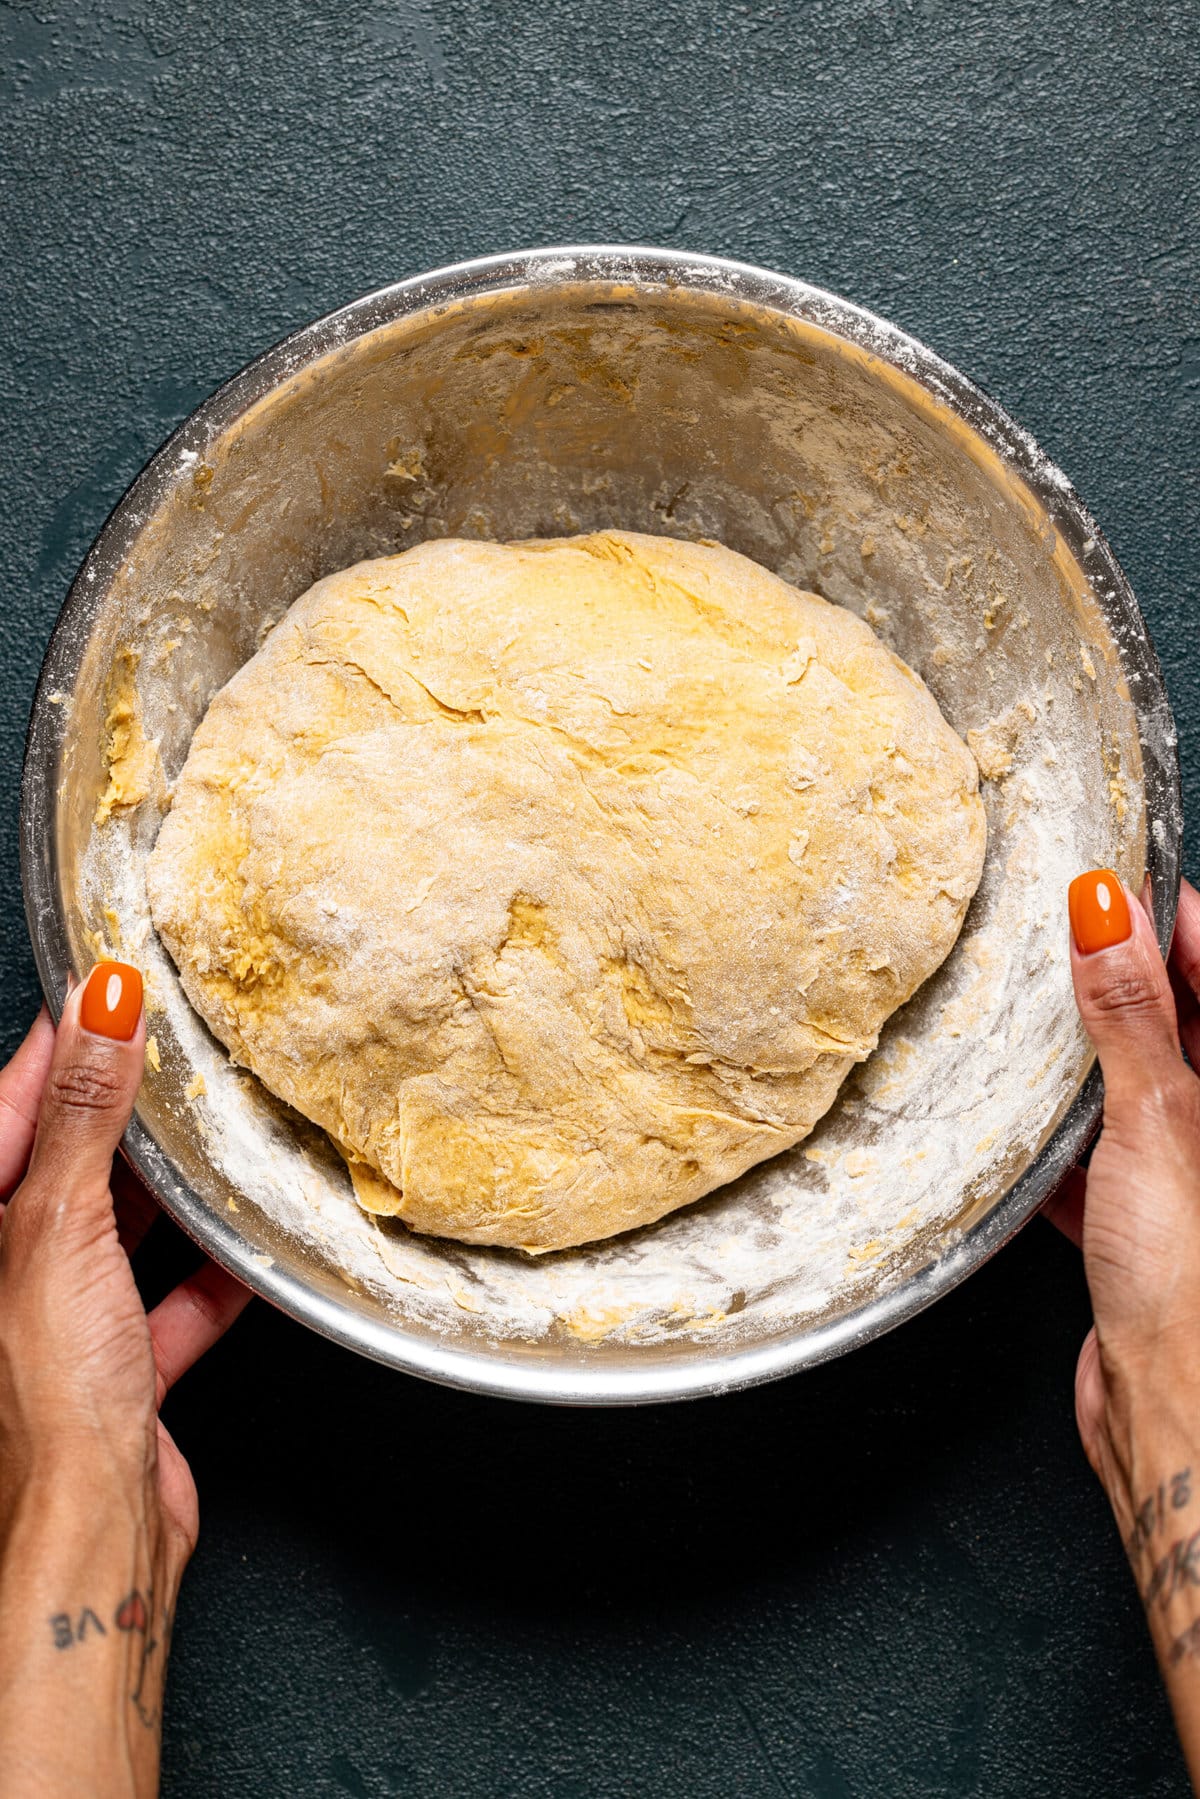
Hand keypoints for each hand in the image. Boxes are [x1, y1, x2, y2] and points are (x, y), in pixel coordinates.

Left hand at [0, 964, 248, 1796]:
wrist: (87, 1537)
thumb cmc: (44, 1400)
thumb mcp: (59, 1225)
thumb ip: (84, 1113)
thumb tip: (100, 1004)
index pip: (11, 1106)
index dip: (60, 1045)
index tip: (112, 990)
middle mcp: (5, 1271)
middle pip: (63, 1165)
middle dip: (121, 1115)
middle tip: (179, 1055)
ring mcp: (56, 1322)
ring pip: (114, 1230)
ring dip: (168, 1194)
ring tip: (216, 1140)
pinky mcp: (112, 1370)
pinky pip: (165, 1302)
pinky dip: (208, 1277)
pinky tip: (248, 1251)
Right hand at [1047, 872, 1199, 1776]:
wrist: (1173, 1414)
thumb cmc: (1189, 1276)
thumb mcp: (1157, 1114)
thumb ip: (1129, 1011)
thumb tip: (1107, 910)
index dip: (1177, 922)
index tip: (1116, 883)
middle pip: (1178, 1029)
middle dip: (1121, 985)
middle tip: (1059, 937)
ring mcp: (1187, 1180)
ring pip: (1133, 1093)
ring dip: (1085, 1062)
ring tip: (1028, 1021)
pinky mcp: (1144, 1230)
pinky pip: (1098, 1161)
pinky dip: (1060, 1141)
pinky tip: (1020, 1132)